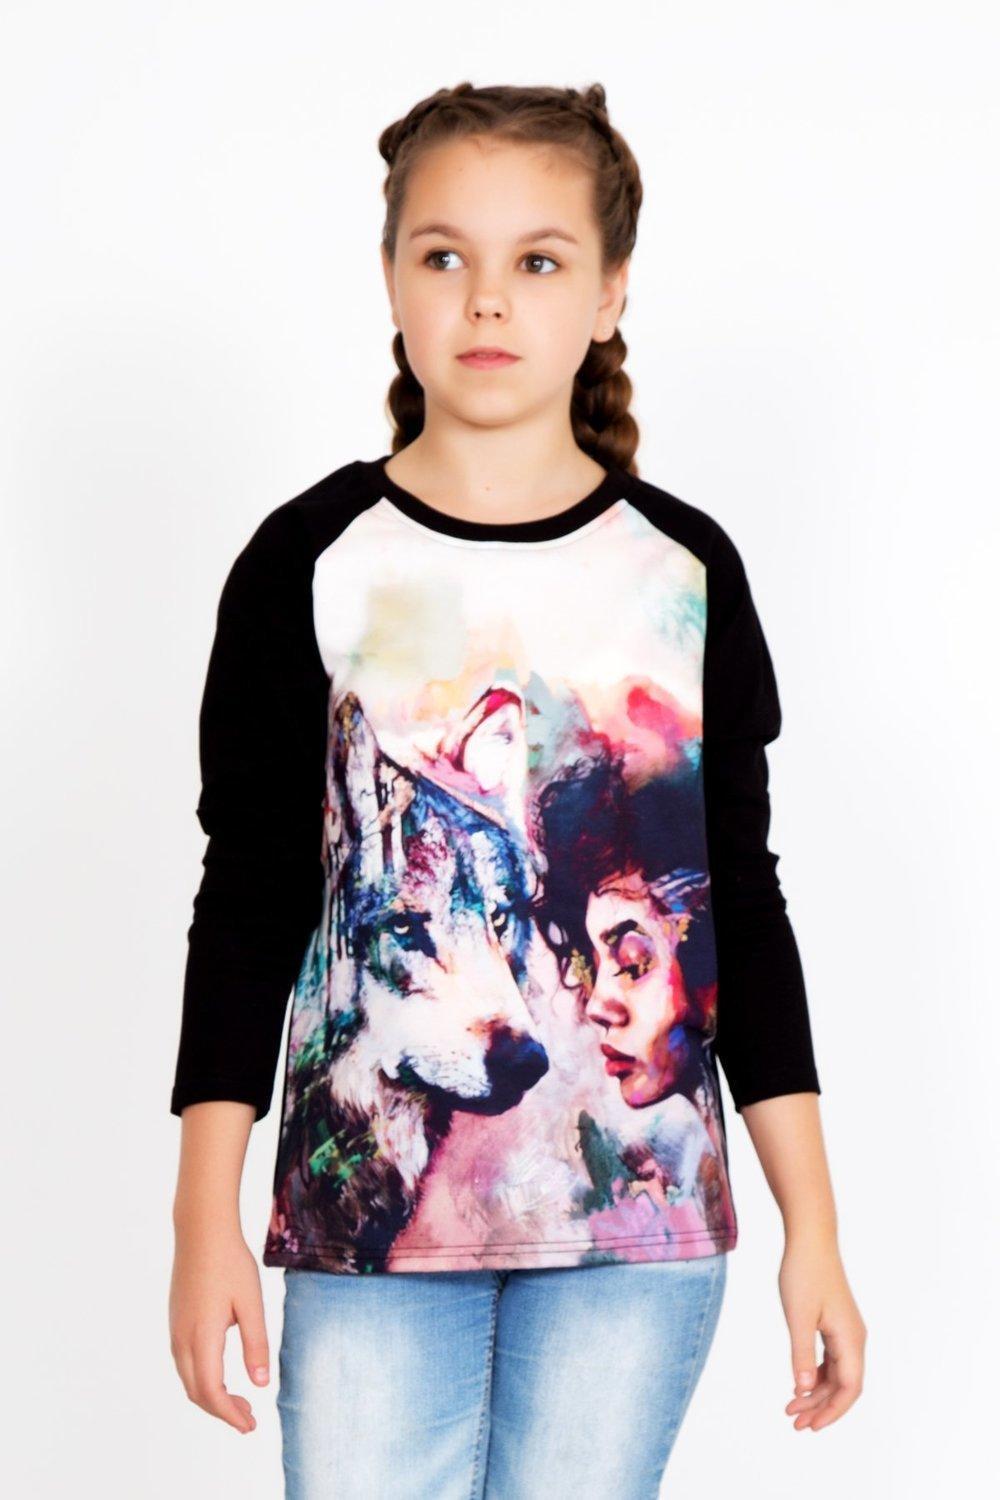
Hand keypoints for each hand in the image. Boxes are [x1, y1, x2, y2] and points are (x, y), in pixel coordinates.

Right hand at [169, 1222, 270, 1433]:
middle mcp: (182, 1340)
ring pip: (189, 1379)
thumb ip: (256, 1344)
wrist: (201, 1232)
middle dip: (222, 1411)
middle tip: (250, 1419)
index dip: (230, 1415)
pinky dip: (203, 1379)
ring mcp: (175, 1331)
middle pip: (197, 1393)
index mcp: (202, 1338)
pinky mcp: (176, 1322)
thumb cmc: (230, 1263)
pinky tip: (223, 1375)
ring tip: (241, 1401)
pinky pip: (186, 1364)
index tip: (250, 1426)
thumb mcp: (251, 1303)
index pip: (211, 1392)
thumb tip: (261, 1384)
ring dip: (212, 1397)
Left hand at [778, 1234, 865, 1430]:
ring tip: (791, 1408)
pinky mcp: (835, 1324)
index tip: (810, 1426)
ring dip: (816, 1393)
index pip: (849, 1388)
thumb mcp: (798, 1315)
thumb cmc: (804, 1273)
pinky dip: (815, 1375)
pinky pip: (830, 1359)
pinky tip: (799, 1383)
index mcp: (850, 1339)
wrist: (811, 1239)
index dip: (832, 1411)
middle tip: (795, 1423)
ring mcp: (846, 1331)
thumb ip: (801, 1353)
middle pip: (843, 1386)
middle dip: (821, 1407)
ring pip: (836, 1374)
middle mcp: (854, 1339)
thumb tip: (802, 1389)